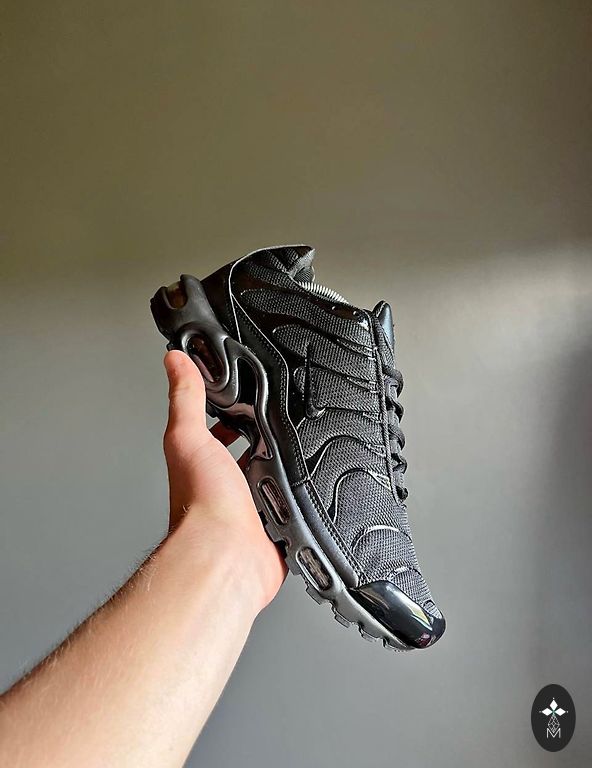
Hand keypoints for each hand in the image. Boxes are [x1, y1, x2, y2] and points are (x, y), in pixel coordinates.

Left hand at [163, 350, 285, 612]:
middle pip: (248, 458)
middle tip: (280, 428)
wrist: (227, 555)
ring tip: (299, 457)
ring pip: (272, 483)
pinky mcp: (273, 530)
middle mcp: (225, 489)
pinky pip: (290, 511)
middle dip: (265, 444)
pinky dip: (298, 502)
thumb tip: (173, 361)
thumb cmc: (203, 505)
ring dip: (284, 472)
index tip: (243, 402)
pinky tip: (306, 494)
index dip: (230, 418)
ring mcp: (250, 511)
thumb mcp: (190, 438)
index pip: (217, 434)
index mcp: (205, 466)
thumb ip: (185, 398)